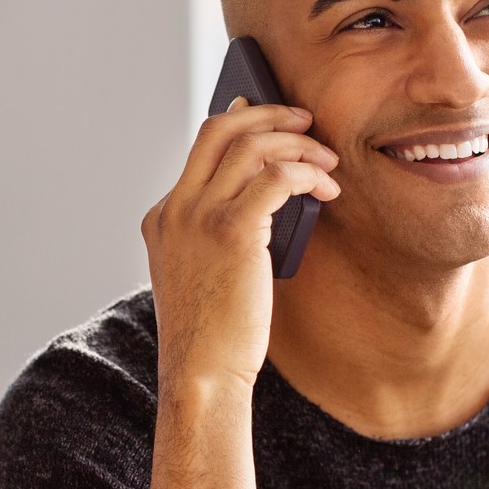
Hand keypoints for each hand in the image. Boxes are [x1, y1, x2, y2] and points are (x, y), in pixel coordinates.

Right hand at [141, 99, 339, 388]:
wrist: (200, 374)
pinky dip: (307, 173)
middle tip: (304, 121)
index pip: (202, 151)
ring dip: (297, 144)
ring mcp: (198, 216)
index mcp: (162, 217)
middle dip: (267, 114)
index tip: (269, 120)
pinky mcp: (231, 230)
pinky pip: (276, 176)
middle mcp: (175, 208)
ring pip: (251, 145)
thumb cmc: (211, 334)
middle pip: (220, 129)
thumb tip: (267, 200)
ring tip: (327, 160)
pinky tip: (326, 188)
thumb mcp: (199, 274)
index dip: (241, 127)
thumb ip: (214, 235)